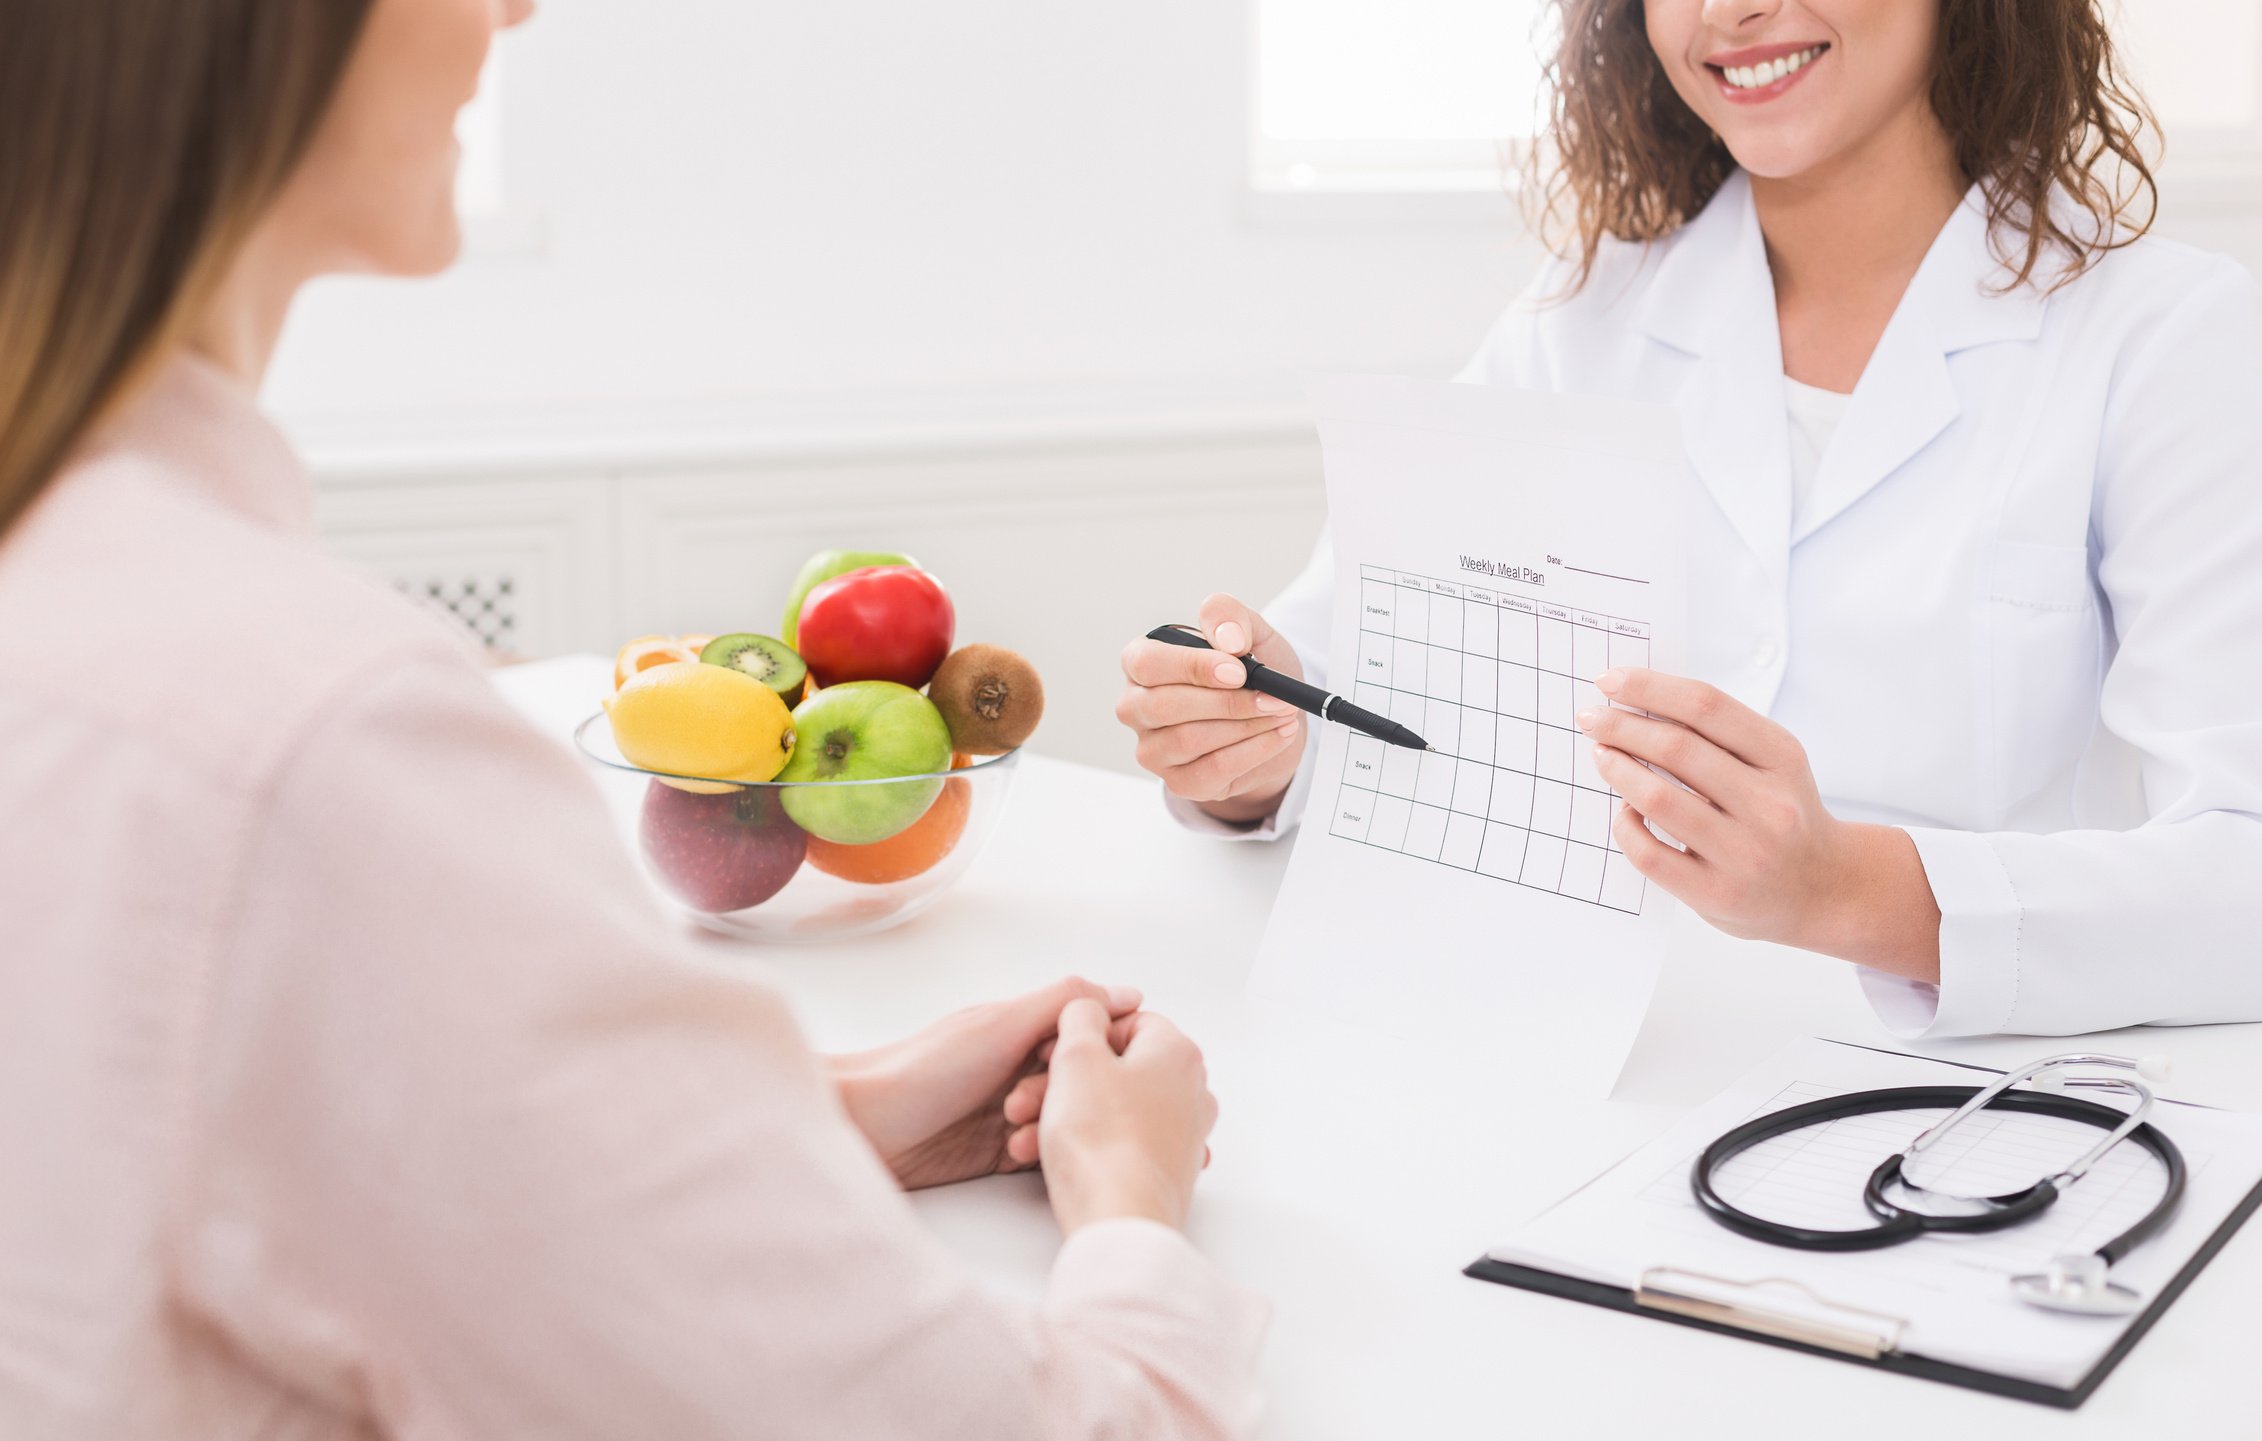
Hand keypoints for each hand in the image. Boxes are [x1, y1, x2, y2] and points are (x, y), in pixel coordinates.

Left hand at [829, 977, 1141, 1190]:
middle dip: (1069, 1095)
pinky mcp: (997, 1151)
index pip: (1089, 1033)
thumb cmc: (923, 1069)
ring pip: (1062, 1119)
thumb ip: (1062, 1004)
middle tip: (1031, 1104)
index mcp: (1023, 1027)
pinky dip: (1036, 1155)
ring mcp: (1010, 1109)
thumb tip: (1128, 993)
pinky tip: (1016, 1156)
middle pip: (1081, 1080)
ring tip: (1017, 1136)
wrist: (865, 1127)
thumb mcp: (1001, 1025)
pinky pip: (1040, 1153)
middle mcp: (1020, 1065)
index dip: (1100, 1051)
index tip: (1102, 1066)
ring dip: (1050, 1128)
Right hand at [1031, 999, 1217, 1233]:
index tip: (1051, 1056)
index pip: (1127, 1022)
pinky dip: (1084, 1145)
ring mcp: (1182, 1134)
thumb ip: (1080, 1016)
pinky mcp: (1167, 1170)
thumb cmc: (1101, 1141)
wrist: (1120, 1221)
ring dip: (1062, 1117)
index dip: (1081, 1036)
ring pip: (1111, 1108)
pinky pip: (1119, 1143)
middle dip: (1061, 1084)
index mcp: (1177, 1052)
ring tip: (1025, 1138)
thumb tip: (1088, 1010)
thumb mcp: (1076, 1056)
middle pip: (1115, 1069)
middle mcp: (1191, 1090)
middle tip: (1025, 1102)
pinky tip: (1048, 1159)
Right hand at [1116, 593, 1305, 823]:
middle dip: (1227, 703)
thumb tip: (1228, 640)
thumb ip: (1229, 616)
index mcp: (1140, 662)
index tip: (1239, 671)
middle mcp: (1136, 706)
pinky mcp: (1179, 781)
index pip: (1148, 664)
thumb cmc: (1248, 671)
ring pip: (1189, 740)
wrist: (1270, 717)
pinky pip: (1212, 770)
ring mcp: (1153, 749)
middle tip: (1276, 697)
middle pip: (1164, 707)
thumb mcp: (1247, 631)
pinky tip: (1280, 735)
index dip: (1193, 667)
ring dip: (1247, 727)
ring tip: (1283, 713)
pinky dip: (1254, 751)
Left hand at [1579, 667, 1940, 982]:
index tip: (1609, 680)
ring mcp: (1743, 853)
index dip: (1650, 687)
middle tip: (1592, 718)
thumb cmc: (1782, 814)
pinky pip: (1648, 852)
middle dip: (1621, 726)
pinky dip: (1625, 825)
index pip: (1705, 707)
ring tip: (1601, 755)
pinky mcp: (1715, 893)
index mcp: (1782, 758)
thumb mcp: (1773, 763)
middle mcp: (1768, 805)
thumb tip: (1638, 700)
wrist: (1823, 887)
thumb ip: (1719, 734)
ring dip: (1616, 769)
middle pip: (1676, 749)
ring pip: (1657, 798)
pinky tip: (1625, 812)